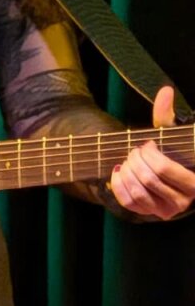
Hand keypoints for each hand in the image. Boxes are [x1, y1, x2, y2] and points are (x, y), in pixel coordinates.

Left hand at [109, 85, 194, 219]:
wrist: (166, 175)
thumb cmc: (171, 152)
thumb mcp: (171, 135)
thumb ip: (167, 115)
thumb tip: (166, 91)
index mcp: (193, 182)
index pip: (163, 168)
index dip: (148, 154)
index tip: (146, 144)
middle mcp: (182, 201)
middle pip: (148, 179)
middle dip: (135, 160)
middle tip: (133, 151)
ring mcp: (165, 211)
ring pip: (137, 192)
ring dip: (126, 172)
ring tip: (127, 160)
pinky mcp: (149, 214)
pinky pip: (128, 202)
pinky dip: (118, 185)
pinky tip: (118, 172)